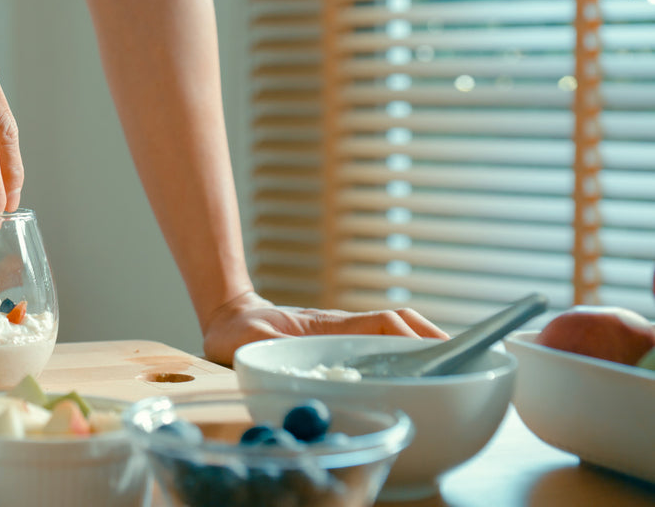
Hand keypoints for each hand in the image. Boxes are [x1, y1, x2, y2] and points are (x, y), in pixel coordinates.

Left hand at [201, 291, 448, 365]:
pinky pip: (383, 348)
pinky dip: (408, 357)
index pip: (383, 323)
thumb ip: (263, 348)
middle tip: (465, 362)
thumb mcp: (248, 342)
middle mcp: (344, 328)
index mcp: (329, 326)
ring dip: (426, 347)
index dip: (410, 336)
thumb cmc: (238, 332)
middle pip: (400, 326)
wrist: (231, 317)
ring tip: (455, 372)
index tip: (432, 354)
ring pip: (396, 335)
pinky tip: (421, 378)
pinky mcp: (343, 346)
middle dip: (433, 340)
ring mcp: (346, 336)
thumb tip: (283, 359)